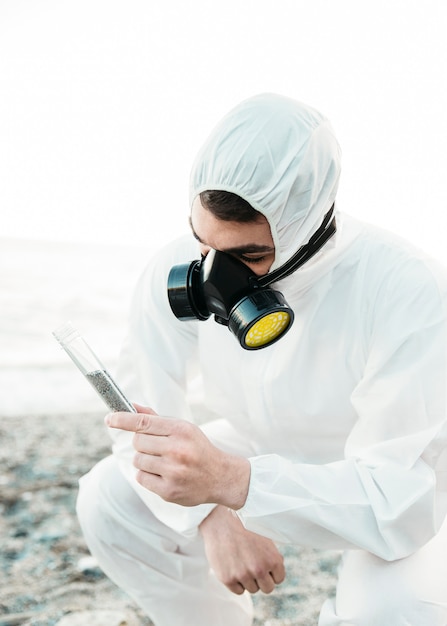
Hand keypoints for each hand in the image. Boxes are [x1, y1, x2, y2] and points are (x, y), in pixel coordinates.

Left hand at [105, 404, 250, 508]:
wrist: (220, 477)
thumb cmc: (198, 449)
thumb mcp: (183, 429)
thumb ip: (156, 419)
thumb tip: (131, 407)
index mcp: (181, 430)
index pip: (144, 422)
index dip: (123, 419)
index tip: (109, 418)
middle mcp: (177, 450)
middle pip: (138, 442)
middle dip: (142, 444)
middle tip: (156, 447)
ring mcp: (173, 472)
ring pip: (138, 461)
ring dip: (144, 460)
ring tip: (162, 462)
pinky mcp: (168, 491)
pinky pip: (141, 478)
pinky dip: (147, 475)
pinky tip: (163, 474)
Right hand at [200, 505, 284, 594]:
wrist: (221, 521)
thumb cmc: (244, 526)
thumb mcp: (265, 537)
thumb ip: (272, 556)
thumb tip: (276, 571)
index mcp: (272, 559)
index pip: (279, 579)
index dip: (271, 572)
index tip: (263, 564)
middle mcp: (259, 569)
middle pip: (267, 588)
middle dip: (262, 579)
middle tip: (252, 567)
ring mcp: (243, 575)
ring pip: (252, 589)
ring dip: (248, 579)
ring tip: (240, 561)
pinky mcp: (228, 579)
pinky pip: (238, 591)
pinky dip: (236, 582)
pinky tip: (233, 566)